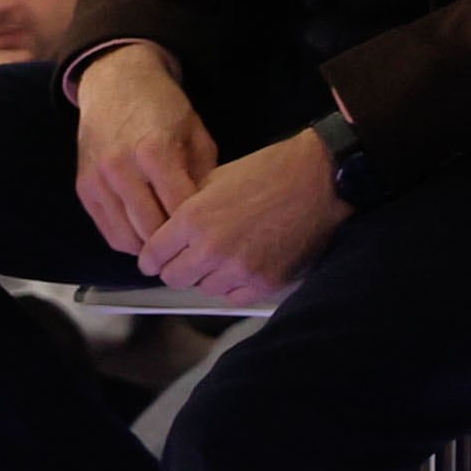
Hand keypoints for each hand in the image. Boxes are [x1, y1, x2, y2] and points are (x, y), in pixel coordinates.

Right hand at [71, 44, 220, 260]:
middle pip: (153, 230)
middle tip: (193, 249)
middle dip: (176, 244)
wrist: (115, 84)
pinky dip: (129, 241)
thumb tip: (208, 219)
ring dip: (151, 248)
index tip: (213, 237)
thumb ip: (203, 177)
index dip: (200, 229)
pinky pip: (108, 231)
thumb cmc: (164, 109)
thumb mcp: (197, 135)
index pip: (181, 211)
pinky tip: (146, 236)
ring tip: (170, 247)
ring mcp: (98, 180)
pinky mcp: (84, 188)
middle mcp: (121, 168)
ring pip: (128, 238)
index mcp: (155, 152)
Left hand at [135, 129, 346, 307]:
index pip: (152, 257)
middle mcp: (212, 249)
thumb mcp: (213, 180)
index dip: (151, 257)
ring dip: (206, 277)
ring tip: (220, 257)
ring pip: (204, 289)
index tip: (155, 257)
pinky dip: (233, 286)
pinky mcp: (266, 283)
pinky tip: (240, 267)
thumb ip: (184, 209)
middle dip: (175, 268)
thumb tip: (164, 231)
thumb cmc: (267, 172)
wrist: (319, 180)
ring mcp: (240, 270)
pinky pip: (234, 297)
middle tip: (185, 258)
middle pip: (173, 279)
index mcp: (193, 220)